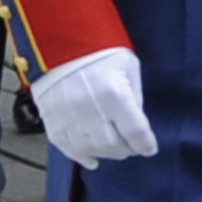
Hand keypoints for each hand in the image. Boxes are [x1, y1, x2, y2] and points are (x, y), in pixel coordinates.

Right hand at [30, 47, 157, 169]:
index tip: (150, 149)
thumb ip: (134, 97)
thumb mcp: (129, 67)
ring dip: (106, 154)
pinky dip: (80, 156)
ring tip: (115, 150)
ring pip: (91, 149)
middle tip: (132, 148)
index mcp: (114, 94)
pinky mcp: (52, 119)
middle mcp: (90, 109)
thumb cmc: (100, 50)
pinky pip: (66, 146)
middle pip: (113, 144)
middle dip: (127, 150)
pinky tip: (92, 159)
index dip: (145, 144)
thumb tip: (136, 123)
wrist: (61, 42)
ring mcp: (68, 116)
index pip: (135, 131)